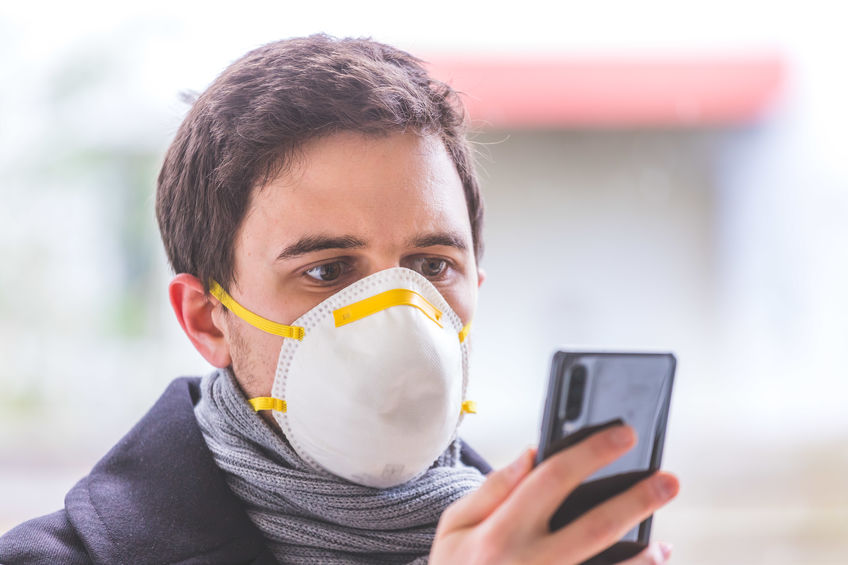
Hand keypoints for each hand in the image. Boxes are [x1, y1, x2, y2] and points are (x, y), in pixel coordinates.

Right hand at [430, 426, 678, 563]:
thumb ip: (492, 490)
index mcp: (500, 532)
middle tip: (668, 480)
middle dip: (635, 500)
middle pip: (593, 527)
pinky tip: (650, 560)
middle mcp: (529, 563)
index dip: (591, 453)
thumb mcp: (454, 527)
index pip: (553, 480)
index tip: (622, 434)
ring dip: (642, 555)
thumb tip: (531, 456)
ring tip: (663, 537)